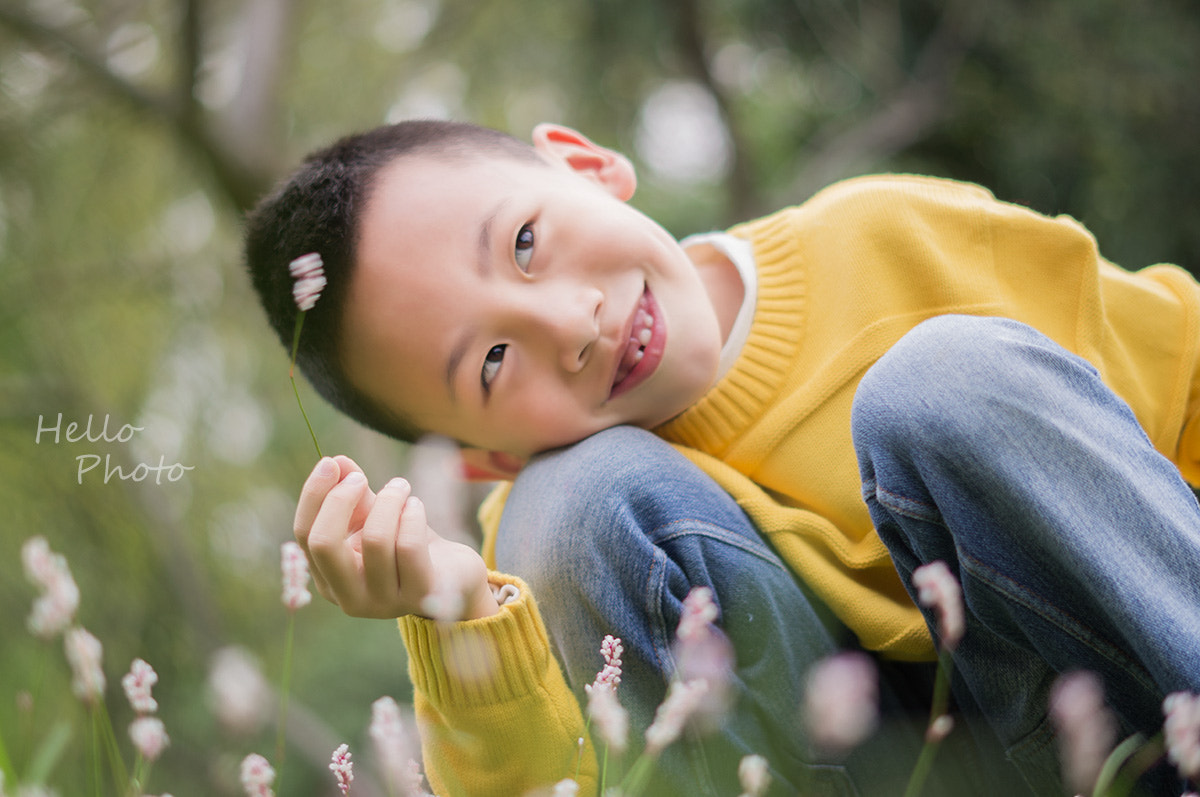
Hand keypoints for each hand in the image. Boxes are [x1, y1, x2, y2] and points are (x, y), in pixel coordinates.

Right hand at [293, 456, 498, 620]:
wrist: (452, 572)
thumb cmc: (404, 542)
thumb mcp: (373, 516)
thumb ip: (352, 493)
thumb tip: (336, 462)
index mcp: (328, 579)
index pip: (305, 536)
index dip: (314, 495)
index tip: (330, 463)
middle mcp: (349, 598)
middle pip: (325, 544)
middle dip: (340, 500)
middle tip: (361, 478)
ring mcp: (383, 603)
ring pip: (376, 539)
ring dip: (389, 501)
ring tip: (401, 487)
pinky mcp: (419, 596)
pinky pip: (409, 546)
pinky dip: (411, 515)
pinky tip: (416, 506)